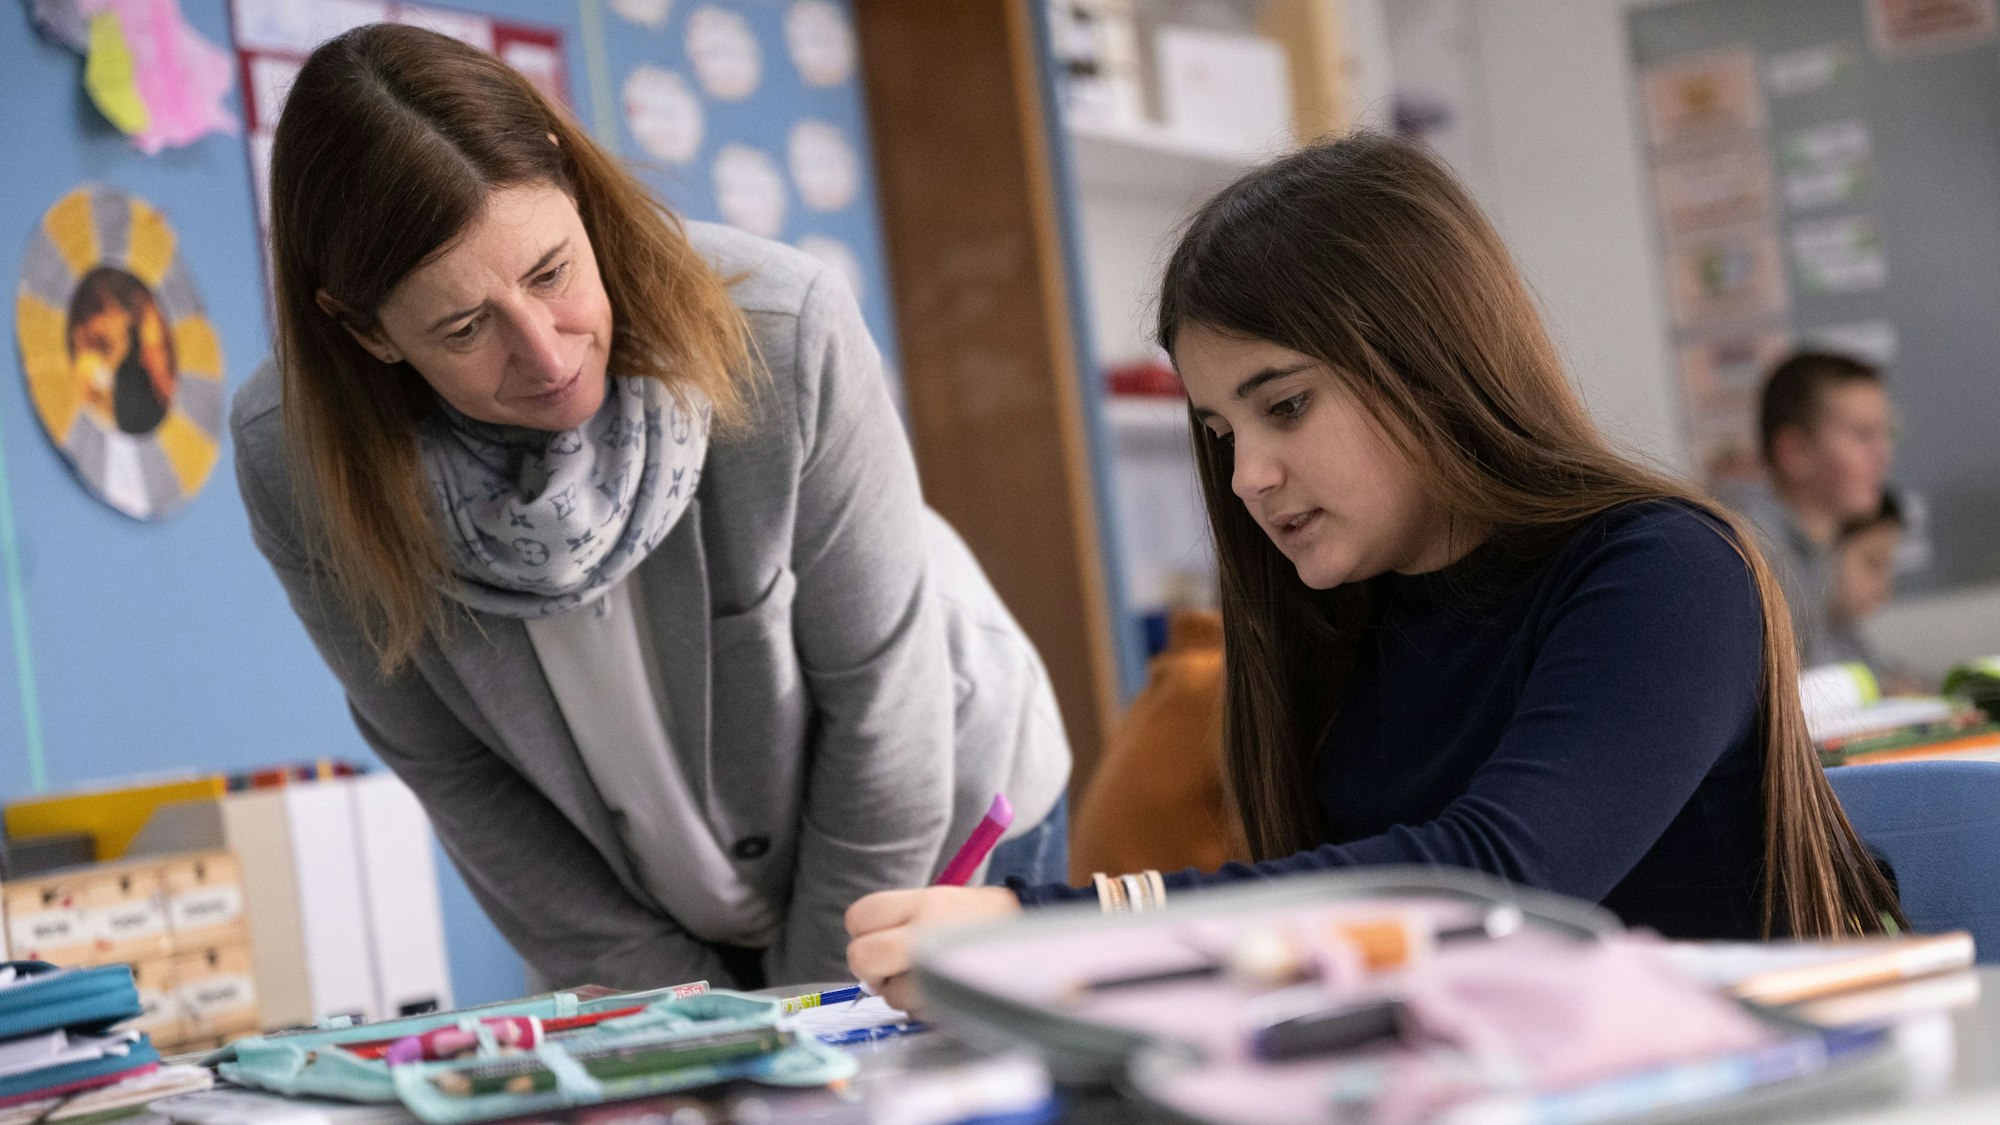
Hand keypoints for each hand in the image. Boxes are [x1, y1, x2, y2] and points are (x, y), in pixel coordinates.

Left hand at [845, 885, 1021, 1014]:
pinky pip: (914, 1012)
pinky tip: (945, 992)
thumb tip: (865, 954)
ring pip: (889, 993)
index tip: (879, 938)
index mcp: (925, 902)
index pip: (861, 915)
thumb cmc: (982, 923)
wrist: (1038, 942)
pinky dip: (923, 1008)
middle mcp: (928, 931)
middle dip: (870, 969)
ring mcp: (938, 968)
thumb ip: (901, 920)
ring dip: (902, 993)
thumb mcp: (942, 902)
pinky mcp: (950, 1000)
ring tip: (931, 978)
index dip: (862, 932)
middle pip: (863, 956)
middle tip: (891, 969)